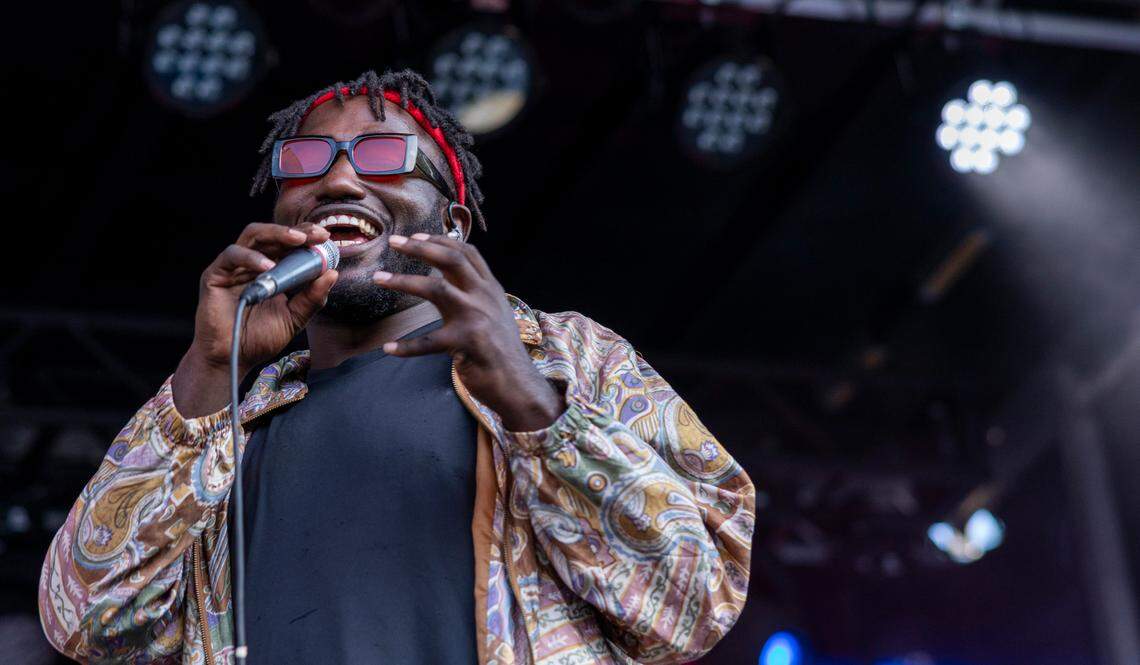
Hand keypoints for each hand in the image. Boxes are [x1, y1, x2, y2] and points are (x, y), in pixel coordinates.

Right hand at [172, 222, 337, 416]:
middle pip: (274, 235)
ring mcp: (234, 268)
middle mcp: (253, 264)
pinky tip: (268, 267)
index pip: (290, 245)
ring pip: (253, 235)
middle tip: (317, 234)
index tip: (327, 238)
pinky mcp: (216, 274)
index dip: (307, 237)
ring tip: (298, 240)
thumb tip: (333, 274)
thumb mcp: (294, 318)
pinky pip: (232, 255)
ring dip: (277, 234)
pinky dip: (251, 257)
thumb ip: (312, 298)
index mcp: (273, 270)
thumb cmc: (260, 338)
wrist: (232, 357)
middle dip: (297, 231)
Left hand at [373, 233, 564, 431]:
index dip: (440, 241)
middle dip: (421, 248)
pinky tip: (389, 348)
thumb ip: (475, 292)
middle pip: (452, 260)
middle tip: (395, 242)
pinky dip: (407, 345)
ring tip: (379, 279)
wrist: (518, 383)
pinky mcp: (465, 344)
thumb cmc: (501, 349)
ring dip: (403, 282)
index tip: (415, 237)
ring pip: (436, 289)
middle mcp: (484, 297)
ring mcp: (475, 319)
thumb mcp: (494, 312)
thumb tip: (448, 271)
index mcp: (490, 289)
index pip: (467, 253)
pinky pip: (428, 342)